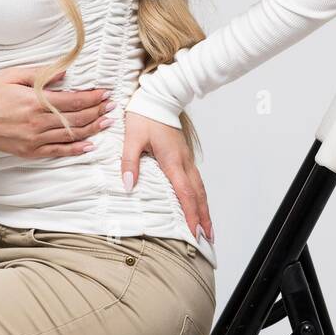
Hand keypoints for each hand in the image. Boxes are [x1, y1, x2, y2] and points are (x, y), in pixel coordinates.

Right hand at [0, 65, 113, 158]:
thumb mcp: (13, 76)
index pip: (72, 100)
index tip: (105, 93)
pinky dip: (75, 150)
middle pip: (76, 118)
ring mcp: (35, 139)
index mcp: (35, 101)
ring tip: (107, 122)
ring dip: (92, 129)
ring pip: (71, 135)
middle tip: (112, 106)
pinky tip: (89, 146)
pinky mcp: (30, 151)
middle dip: (97, 111)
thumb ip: (41, 74)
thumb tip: (66, 72)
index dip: (92, 97)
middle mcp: (38, 122)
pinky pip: (58, 151)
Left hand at [121, 111, 213, 248]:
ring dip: (204, 208)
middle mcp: (184, 162)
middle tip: (207, 238)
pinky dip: (199, 196)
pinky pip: (196, 181)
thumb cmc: (144, 115)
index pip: (184, 193)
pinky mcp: (184, 156)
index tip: (194, 232)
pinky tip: (197, 204)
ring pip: (200, 188)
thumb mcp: (131, 137)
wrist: (158, 96)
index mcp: (172, 160)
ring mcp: (186, 159)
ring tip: (207, 227)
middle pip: (198, 195)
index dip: (190, 214)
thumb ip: (129, 162)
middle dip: (203, 217)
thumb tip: (128, 185)